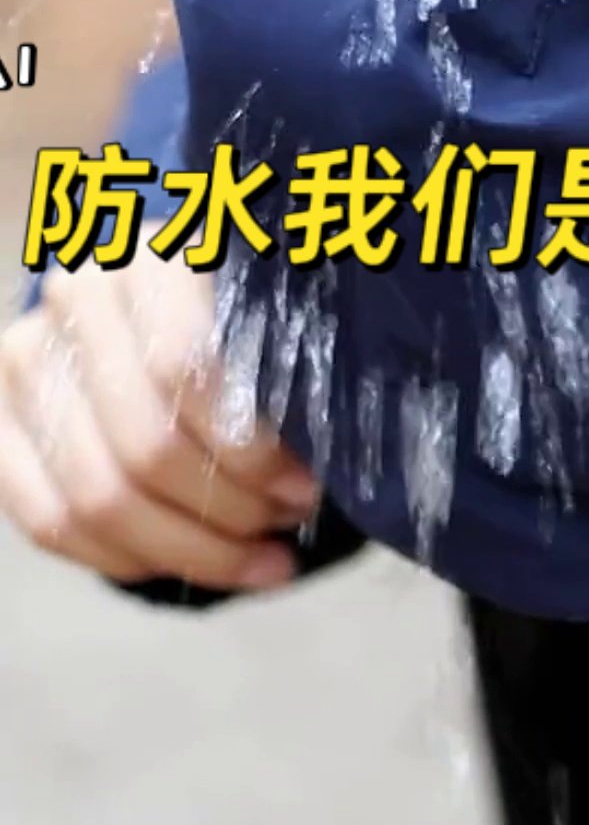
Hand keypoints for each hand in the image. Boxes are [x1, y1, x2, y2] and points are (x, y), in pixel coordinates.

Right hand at [0, 228, 318, 590]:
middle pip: (144, 448)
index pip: (184, 372)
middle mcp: (77, 299)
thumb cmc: (244, 310)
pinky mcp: (2, 421)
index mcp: (151, 256)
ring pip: (96, 497)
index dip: (250, 449)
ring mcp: (28, 360)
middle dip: (229, 509)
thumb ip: (292, 356)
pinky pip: (48, 522)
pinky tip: (199, 568)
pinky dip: (130, 560)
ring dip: (191, 547)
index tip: (307, 486)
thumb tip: (322, 457)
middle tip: (287, 522)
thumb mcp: (278, 305)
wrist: (161, 298)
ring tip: (260, 556)